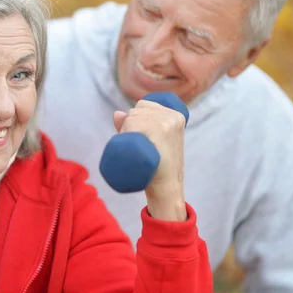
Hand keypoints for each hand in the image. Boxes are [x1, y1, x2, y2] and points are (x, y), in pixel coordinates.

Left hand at [113, 100, 186, 220]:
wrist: (166, 187)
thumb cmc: (157, 165)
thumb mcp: (150, 139)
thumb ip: (134, 123)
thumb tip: (117, 113)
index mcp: (175, 115)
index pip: (144, 105)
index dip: (136, 120)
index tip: (145, 138)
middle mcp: (172, 116)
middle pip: (136, 109)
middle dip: (130, 125)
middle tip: (142, 146)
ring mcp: (167, 123)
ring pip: (131, 117)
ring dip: (127, 131)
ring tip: (141, 148)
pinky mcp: (160, 131)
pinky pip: (131, 124)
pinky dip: (127, 132)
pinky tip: (139, 145)